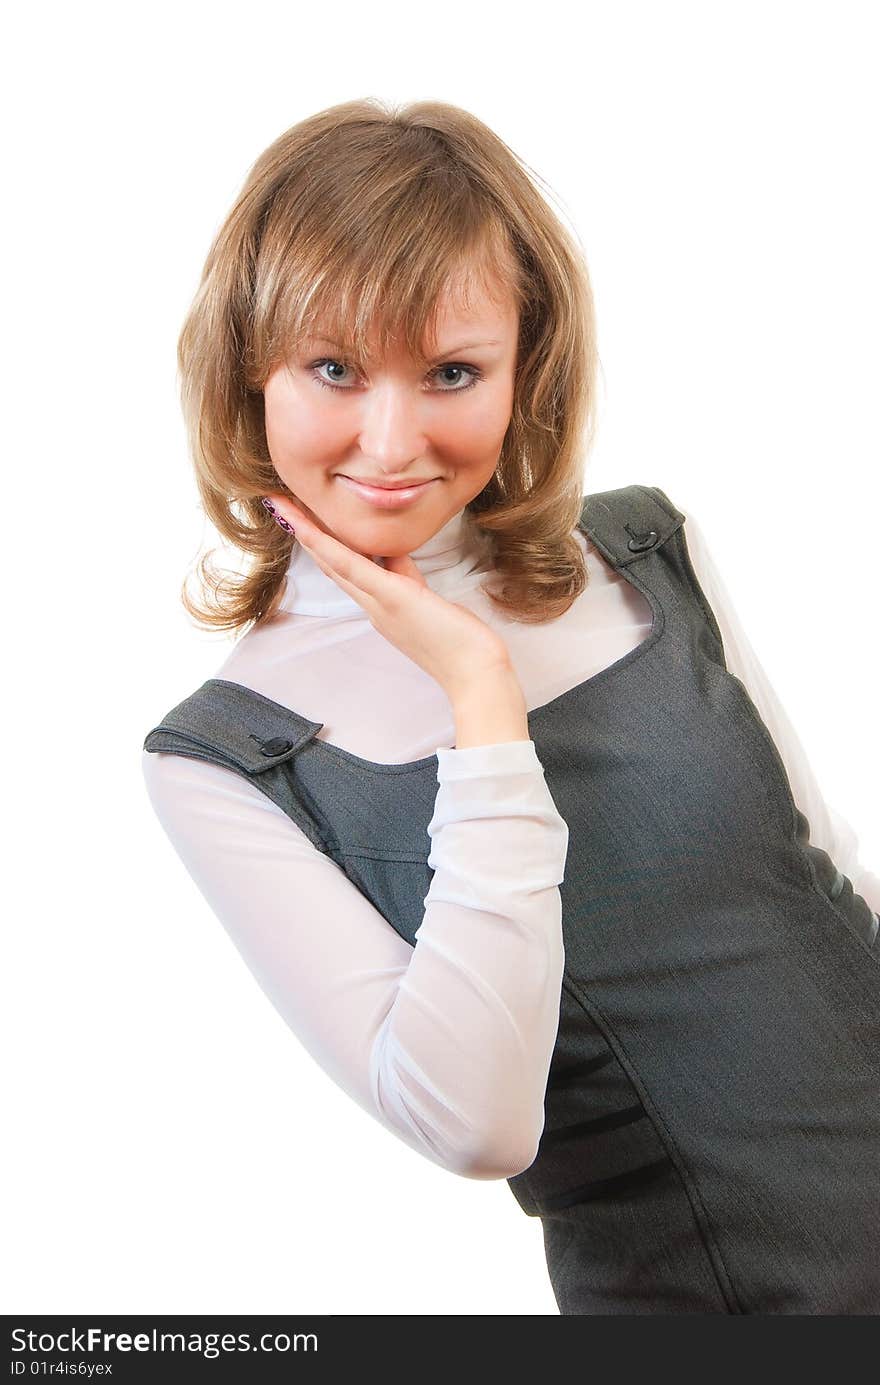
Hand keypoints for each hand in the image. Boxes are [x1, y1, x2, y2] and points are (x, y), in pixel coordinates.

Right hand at [262, 493, 513, 697]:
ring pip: (334, 563)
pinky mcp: (393, 598)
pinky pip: (353, 568)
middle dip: (303, 533)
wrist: (474, 674)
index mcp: (380, 607)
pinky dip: (328, 546)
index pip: (345, 569)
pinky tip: (307, 527)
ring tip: (281, 506)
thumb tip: (395, 552)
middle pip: (330, 564)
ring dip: (305, 532)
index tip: (303, 519)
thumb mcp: (427, 601)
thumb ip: (408, 577)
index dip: (322, 544)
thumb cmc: (460, 643)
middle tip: (278, 504)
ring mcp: (379, 603)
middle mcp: (372, 606)